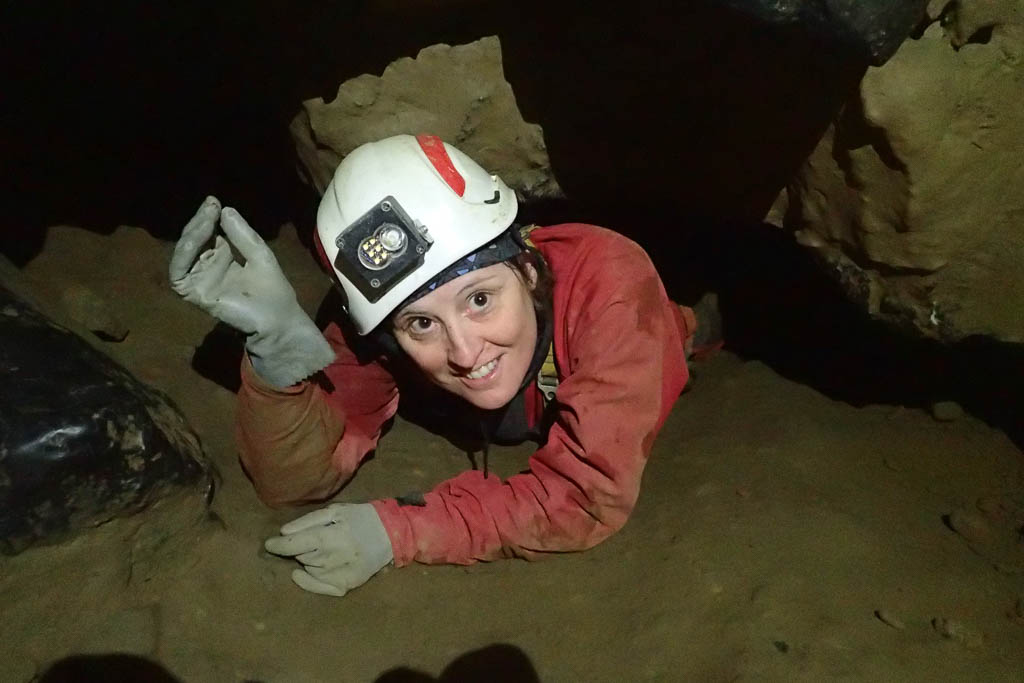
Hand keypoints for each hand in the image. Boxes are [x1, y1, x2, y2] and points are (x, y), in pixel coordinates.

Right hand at [169, 197, 334, 386]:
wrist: (278, 320)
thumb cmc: (273, 291)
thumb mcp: (260, 254)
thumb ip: (242, 235)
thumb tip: (225, 209)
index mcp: (223, 255)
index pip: (208, 232)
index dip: (208, 217)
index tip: (214, 202)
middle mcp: (208, 265)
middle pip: (194, 239)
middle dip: (200, 221)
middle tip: (210, 206)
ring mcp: (199, 279)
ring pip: (184, 251)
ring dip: (193, 233)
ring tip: (207, 217)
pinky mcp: (193, 293)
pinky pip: (179, 271)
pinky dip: (185, 252)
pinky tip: (197, 238)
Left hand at [264, 503, 393, 596]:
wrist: (390, 534)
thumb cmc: (360, 518)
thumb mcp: (335, 511)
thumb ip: (308, 521)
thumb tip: (284, 533)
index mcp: (331, 536)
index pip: (295, 545)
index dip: (279, 546)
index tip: (269, 544)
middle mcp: (335, 558)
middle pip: (302, 557)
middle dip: (299, 549)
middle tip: (310, 540)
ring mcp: (340, 574)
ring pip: (309, 570)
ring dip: (308, 561)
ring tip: (322, 550)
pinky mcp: (346, 585)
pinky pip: (318, 587)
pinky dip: (309, 581)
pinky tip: (305, 573)